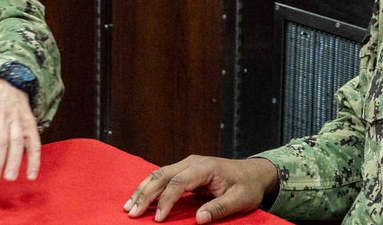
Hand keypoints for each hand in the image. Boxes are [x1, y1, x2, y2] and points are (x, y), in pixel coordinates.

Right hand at [123, 155, 278, 223]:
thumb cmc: (248, 186)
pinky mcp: (185, 170)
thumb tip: (198, 219)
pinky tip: (139, 198)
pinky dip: (149, 187)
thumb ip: (219, 208)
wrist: (254, 172)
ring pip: (158, 174)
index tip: (158, 219)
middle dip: (145, 194)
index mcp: (204, 167)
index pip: (179, 183)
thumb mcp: (240, 199)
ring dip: (142, 190)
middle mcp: (192, 162)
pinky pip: (163, 177)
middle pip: (162, 175)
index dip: (166, 201)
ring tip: (128, 206)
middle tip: (131, 212)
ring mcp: (187, 164)